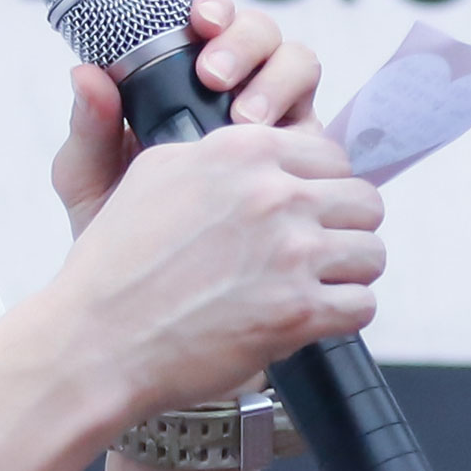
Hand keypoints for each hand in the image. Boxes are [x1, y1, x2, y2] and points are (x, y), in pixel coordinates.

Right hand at [39, 121, 383, 425]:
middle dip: (343, 228)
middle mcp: (273, 194)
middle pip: (363, 200)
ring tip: (315, 287)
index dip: (321, 187)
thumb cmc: (115, 266)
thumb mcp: (149, 174)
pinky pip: (362, 306)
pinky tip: (310, 318)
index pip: (329, 155)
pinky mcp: (299, 311)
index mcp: (241, 152)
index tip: (305, 212)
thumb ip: (207, 149)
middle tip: (315, 253)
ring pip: (371, 252)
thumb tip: (239, 129)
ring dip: (347, 273)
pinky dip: (341, 316)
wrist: (98, 340)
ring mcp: (290, 252)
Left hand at [51, 0, 325, 236]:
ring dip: (277, 79)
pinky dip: (306, 131)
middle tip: (215, 76)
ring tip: (248, 119)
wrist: (150, 304)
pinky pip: (323, 134)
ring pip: (299, 69)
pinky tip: (280, 157)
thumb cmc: (119, 233)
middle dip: (244, 42)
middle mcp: (237, 95)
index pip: (212, 26)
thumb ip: (88, 130)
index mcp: (184, 85)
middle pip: (264, 37)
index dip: (215, 10)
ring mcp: (278, 128)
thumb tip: (86, 73)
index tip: (199, 20)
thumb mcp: (89, 183)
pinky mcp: (308, 167)